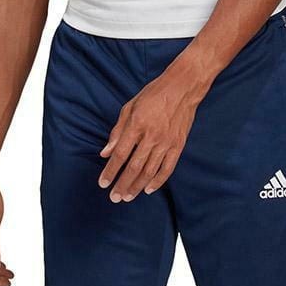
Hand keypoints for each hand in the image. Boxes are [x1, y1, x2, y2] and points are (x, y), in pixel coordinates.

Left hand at [98, 59, 209, 202]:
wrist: (183, 87)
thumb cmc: (153, 95)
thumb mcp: (130, 107)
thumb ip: (117, 131)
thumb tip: (105, 153)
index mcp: (137, 125)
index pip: (120, 154)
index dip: (110, 171)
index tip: (103, 183)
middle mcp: (152, 136)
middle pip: (134, 167)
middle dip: (122, 185)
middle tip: (114, 198)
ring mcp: (166, 142)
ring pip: (149, 172)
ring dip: (137, 186)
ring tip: (128, 197)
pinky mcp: (178, 145)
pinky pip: (167, 169)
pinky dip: (157, 181)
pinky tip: (148, 189)